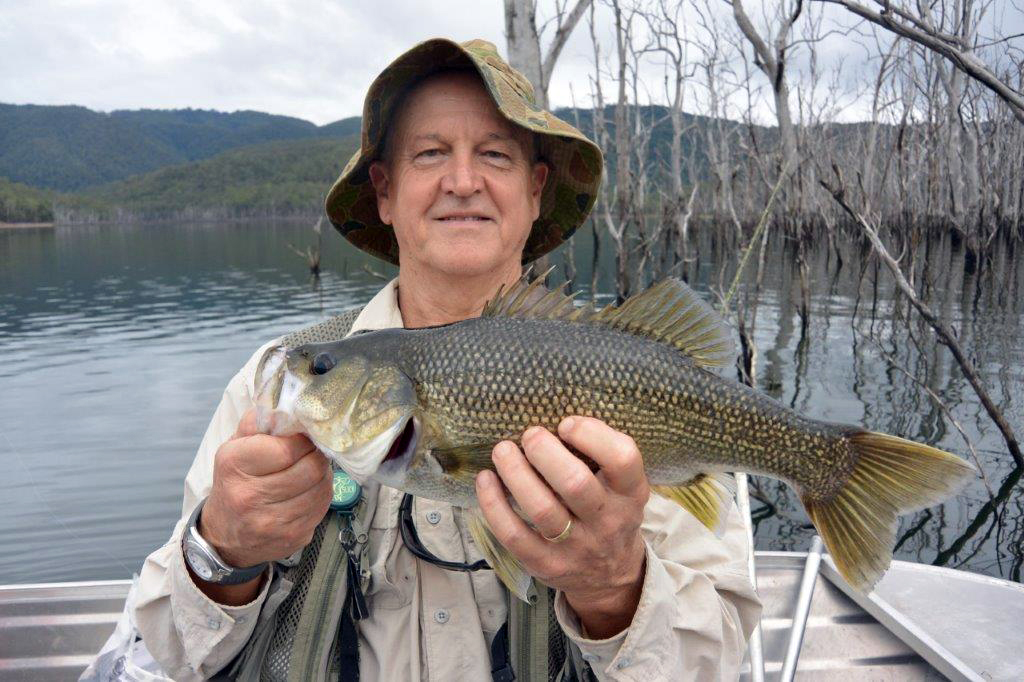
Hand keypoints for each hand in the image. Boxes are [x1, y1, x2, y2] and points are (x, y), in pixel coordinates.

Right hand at [200, 408, 332, 569]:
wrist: (225, 536)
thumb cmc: (234, 482)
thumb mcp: (235, 446)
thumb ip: (259, 421)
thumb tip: (290, 405)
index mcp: (234, 465)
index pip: (287, 448)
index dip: (302, 439)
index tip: (303, 436)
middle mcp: (251, 497)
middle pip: (311, 468)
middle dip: (316, 455)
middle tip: (312, 451)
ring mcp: (272, 522)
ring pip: (322, 487)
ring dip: (322, 474)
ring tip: (310, 469)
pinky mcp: (293, 538)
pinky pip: (322, 507)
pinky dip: (321, 494)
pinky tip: (309, 489)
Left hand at [475, 417, 649, 638]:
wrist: (612, 575)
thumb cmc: (609, 510)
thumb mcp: (622, 484)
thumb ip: (601, 454)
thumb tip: (553, 420)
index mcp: (630, 492)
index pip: (623, 459)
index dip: (592, 434)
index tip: (566, 424)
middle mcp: (608, 521)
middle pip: (575, 484)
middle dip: (544, 452)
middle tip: (529, 435)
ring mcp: (577, 547)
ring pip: (541, 509)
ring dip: (515, 473)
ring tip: (502, 450)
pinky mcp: (547, 565)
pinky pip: (515, 535)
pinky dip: (494, 505)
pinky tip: (486, 480)